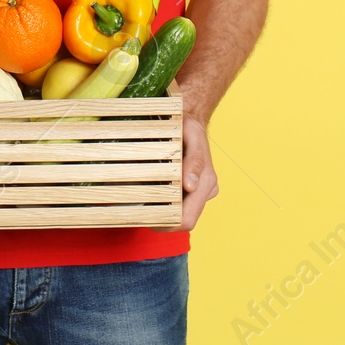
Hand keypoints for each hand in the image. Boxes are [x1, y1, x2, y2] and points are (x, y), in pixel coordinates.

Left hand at [153, 115, 217, 232]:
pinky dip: (164, 201)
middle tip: (138, 214)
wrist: (191, 120)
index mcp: (207, 182)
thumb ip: (193, 162)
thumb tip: (190, 186)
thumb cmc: (189, 128)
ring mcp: (199, 189)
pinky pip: (178, 202)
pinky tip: (151, 194)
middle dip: (162, 220)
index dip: (167, 225)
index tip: (145, 220)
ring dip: (162, 211)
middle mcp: (205, 189)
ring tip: (142, 203)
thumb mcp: (191, 138)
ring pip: (179, 212)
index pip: (187, 220)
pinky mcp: (193, 187)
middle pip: (182, 220)